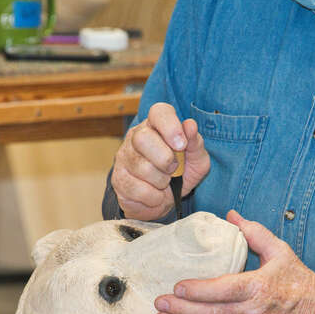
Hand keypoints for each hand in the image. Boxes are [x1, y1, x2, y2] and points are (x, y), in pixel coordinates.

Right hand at [112, 102, 210, 220]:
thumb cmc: (180, 174)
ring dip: (161, 181)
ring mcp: (124, 157)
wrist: (164, 201)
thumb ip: (195, 143)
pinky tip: (155, 195)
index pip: (159, 112)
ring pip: (142, 167)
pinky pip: (137, 189)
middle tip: (173, 169)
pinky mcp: (118, 179)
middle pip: (143, 138)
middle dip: (165, 158)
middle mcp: (136, 136)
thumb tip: (190, 125)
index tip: (181, 145)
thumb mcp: (196, 160)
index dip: (170, 126)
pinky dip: (153, 197)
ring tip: (165, 183)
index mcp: (157, 125)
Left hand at [154, 210, 314, 313]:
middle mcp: (252, 313)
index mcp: (259, 287)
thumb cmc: (298, 280)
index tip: (177, 287)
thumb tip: (231, 215)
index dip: (199, 290)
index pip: (223, 290)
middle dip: (182, 309)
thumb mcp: (280, 251)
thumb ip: (254, 233)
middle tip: (159, 303)